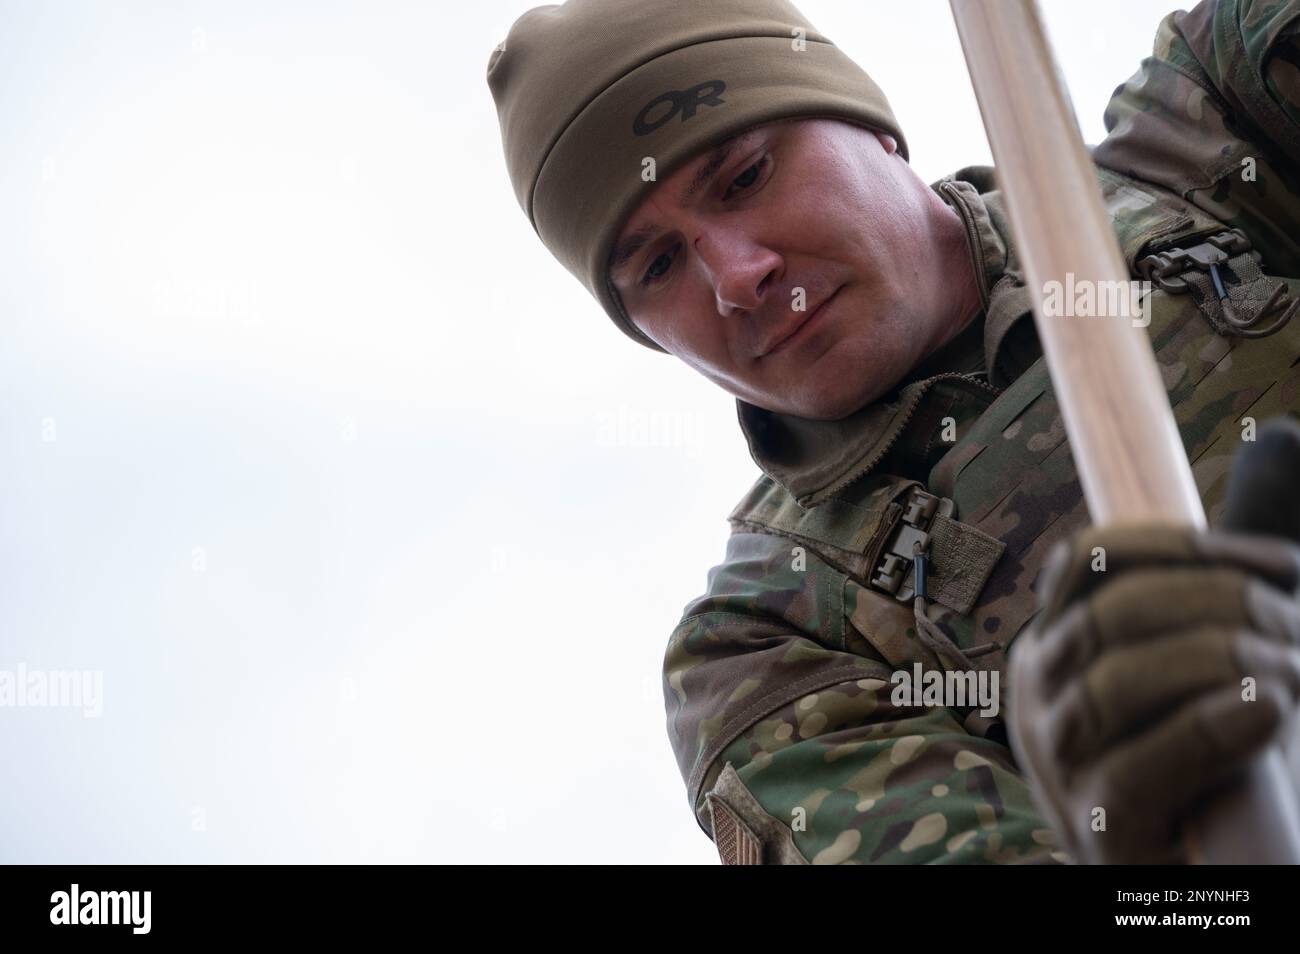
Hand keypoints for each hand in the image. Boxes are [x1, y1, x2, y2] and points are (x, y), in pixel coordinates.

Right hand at [1006, 421, 1299, 863]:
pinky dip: (1206, 728)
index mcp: (1053, 647)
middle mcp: (1038, 694)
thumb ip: (1209, 592)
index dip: (1176, 544)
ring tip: (1290, 671)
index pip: (1087, 562)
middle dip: (1212, 602)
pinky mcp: (1097, 828)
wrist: (1174, 876)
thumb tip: (1280, 440)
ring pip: (1116, 679)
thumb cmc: (1195, 760)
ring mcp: (1059, 761)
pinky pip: (1137, 765)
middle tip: (1292, 616)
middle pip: (1110, 613)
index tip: (1268, 561)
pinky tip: (1265, 709)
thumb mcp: (1186, 670)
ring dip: (1218, 660)